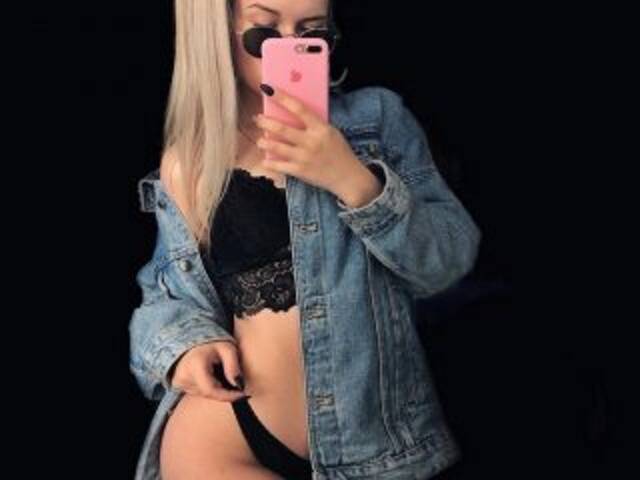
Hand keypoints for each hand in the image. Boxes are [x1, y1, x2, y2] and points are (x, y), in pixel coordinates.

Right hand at [169, 340, 248, 401]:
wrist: (190, 337)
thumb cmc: (211, 343)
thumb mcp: (227, 349)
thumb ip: (233, 366)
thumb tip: (239, 385)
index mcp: (195, 365)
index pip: (210, 390)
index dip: (227, 396)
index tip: (241, 394)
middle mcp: (184, 375)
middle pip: (208, 393)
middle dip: (223, 391)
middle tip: (234, 382)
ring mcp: (180, 381)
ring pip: (203, 394)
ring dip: (215, 388)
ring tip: (219, 373)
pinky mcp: (179, 384)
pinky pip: (197, 391)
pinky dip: (207, 386)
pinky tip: (210, 375)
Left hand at [254, 84, 382, 207]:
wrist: (348, 177)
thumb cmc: (340, 152)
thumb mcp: (331, 132)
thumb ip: (314, 124)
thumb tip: (293, 112)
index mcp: (320, 128)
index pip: (298, 108)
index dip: (282, 97)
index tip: (269, 89)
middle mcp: (311, 142)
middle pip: (282, 129)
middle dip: (265, 122)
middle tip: (258, 118)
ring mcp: (304, 157)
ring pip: (276, 147)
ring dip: (263, 142)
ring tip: (260, 140)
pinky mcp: (300, 171)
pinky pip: (278, 165)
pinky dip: (268, 162)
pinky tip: (264, 159)